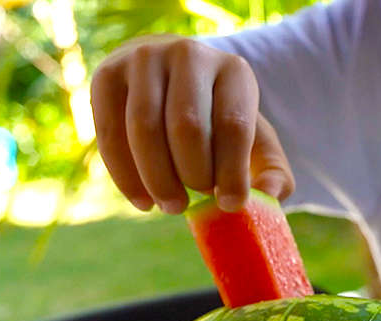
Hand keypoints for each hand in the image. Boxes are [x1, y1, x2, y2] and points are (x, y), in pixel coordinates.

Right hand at [90, 36, 294, 212]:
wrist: (170, 81)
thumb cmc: (218, 122)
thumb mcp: (255, 143)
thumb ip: (273, 173)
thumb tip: (271, 196)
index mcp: (234, 70)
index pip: (233, 125)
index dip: (232, 173)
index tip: (231, 206)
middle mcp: (190, 55)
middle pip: (186, 126)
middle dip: (192, 176)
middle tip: (193, 204)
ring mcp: (145, 59)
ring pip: (144, 129)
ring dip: (157, 180)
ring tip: (171, 206)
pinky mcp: (107, 74)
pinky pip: (109, 133)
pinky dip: (125, 177)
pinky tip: (143, 201)